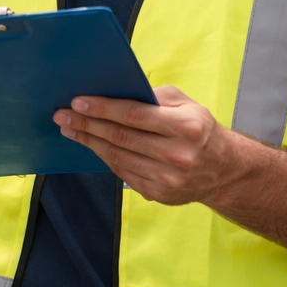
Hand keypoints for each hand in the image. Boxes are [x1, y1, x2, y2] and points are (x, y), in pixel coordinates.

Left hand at [54, 86, 250, 204]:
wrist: (223, 171)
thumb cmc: (200, 129)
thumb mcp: (188, 104)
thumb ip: (155, 97)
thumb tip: (115, 92)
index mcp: (186, 127)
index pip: (134, 115)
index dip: (102, 108)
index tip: (78, 101)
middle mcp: (177, 155)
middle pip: (120, 137)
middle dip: (87, 124)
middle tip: (62, 114)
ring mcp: (167, 178)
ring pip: (117, 156)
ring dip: (89, 141)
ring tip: (69, 128)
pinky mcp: (158, 194)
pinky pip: (122, 172)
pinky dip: (104, 156)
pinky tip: (91, 144)